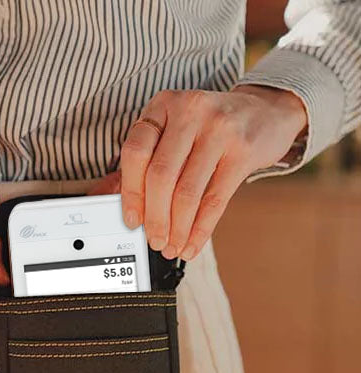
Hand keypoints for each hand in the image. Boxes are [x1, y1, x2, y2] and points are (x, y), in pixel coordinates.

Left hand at [92, 85, 306, 260]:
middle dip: (155, 217)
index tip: (131, 220)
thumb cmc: (211, 127)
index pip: (135, 152)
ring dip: (177, 228)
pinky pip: (215, 200)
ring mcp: (219, 129)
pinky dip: (201, 229)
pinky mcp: (243, 151)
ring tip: (173, 246)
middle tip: (154, 240)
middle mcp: (190, 111)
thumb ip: (150, 158)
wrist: (266, 112)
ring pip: (187, 192)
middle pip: (160, 176)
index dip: (130, 192)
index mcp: (163, 105)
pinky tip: (193, 243)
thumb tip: (126, 207)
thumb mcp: (176, 129)